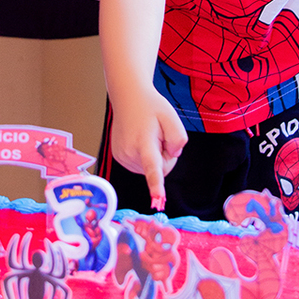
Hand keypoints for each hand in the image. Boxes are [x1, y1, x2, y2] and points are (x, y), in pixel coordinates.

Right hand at [109, 90, 186, 210]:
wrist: (128, 97)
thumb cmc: (152, 107)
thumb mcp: (172, 117)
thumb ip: (179, 139)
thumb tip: (172, 156)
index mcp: (144, 142)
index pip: (152, 167)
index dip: (156, 185)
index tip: (158, 200)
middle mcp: (130, 153)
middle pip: (161, 169)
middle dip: (165, 155)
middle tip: (159, 134)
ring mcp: (122, 157)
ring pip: (150, 169)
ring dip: (154, 155)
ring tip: (147, 134)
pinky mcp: (119, 158)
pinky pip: (141, 165)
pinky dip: (145, 155)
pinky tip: (140, 139)